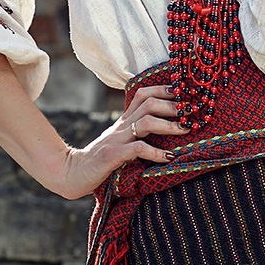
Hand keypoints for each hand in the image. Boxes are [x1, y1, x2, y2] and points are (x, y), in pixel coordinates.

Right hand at [54, 84, 187, 199]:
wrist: (72, 174)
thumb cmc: (101, 161)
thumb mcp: (121, 142)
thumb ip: (138, 135)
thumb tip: (168, 130)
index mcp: (124, 121)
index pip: (143, 94)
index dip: (164, 90)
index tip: (185, 93)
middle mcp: (121, 126)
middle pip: (148, 103)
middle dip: (173, 105)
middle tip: (192, 112)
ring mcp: (116, 140)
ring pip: (146, 122)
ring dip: (169, 125)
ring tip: (186, 130)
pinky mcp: (112, 156)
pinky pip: (137, 149)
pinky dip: (156, 152)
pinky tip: (168, 158)